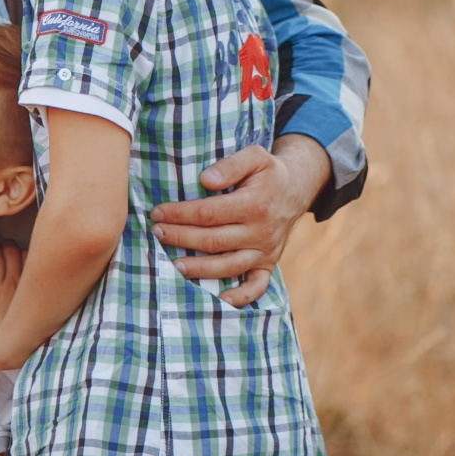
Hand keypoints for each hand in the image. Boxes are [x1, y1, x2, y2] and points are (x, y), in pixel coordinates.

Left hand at [149, 137, 329, 307]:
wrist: (297, 189)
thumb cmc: (268, 173)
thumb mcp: (255, 156)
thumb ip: (231, 165)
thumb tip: (205, 179)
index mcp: (255, 205)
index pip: (209, 213)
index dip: (180, 214)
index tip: (158, 213)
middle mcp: (261, 232)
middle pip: (213, 241)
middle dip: (180, 238)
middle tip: (157, 233)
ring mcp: (265, 251)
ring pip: (229, 266)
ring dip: (200, 269)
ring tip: (175, 265)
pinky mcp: (269, 263)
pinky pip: (257, 286)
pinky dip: (241, 296)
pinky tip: (220, 299)